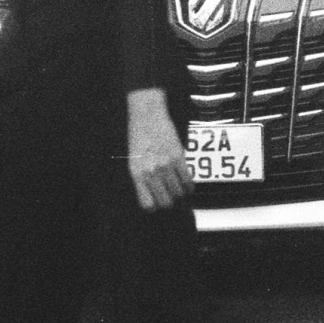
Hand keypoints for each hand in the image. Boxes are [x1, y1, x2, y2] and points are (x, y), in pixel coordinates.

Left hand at [126, 88, 186, 212]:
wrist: (147, 116)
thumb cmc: (138, 138)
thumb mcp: (134, 160)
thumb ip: (142, 178)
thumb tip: (154, 195)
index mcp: (137, 175)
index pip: (147, 204)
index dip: (154, 206)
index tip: (158, 202)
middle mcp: (151, 172)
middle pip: (165, 202)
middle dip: (169, 202)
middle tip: (171, 197)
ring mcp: (165, 165)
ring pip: (178, 193)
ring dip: (180, 194)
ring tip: (179, 190)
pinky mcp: (178, 157)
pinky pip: (187, 180)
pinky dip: (189, 186)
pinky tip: (188, 185)